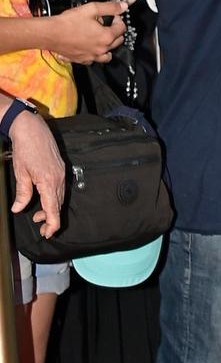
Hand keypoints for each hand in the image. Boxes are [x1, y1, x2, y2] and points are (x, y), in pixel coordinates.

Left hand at [9, 111, 64, 237]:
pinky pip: (59, 188)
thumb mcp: (20, 173)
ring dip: (50, 208)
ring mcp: (61, 173)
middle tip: (41, 229)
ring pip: (59, 198)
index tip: (48, 233)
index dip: (52, 224)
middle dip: (50, 219)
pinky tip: (44, 199)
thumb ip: (22, 193)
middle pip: (58, 205)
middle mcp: (58, 179)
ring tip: (38, 216)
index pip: (53, 209)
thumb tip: (18, 208)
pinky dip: (52, 197)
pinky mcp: (60, 169)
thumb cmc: (26, 148)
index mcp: (48, 182)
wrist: (32, 128)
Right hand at [46, 1, 126, 63]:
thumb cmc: (68, 22)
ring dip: (108, 46)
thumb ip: (109, 8)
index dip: (118, 20)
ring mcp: (92, 57)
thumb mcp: (91, 9)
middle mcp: (101, 49)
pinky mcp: (83, 60)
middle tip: (107, 24)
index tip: (113, 16)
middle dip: (115, 31)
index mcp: (106, 37)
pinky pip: (94, 60)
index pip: (121, 28)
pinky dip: (95, 54)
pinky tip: (91, 47)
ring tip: (102, 38)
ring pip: (108, 55)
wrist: (50, 34)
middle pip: (118, 42)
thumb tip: (123, 6)